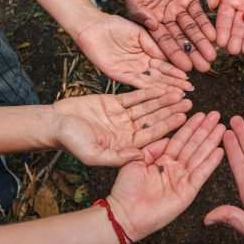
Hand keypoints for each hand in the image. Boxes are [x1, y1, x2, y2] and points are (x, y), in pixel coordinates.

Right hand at [51, 89, 192, 165]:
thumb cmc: (72, 141)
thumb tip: (140, 156)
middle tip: (190, 103)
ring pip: (147, 107)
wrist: (54, 123)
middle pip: (154, 120)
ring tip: (180, 93)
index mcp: (126, 145)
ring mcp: (121, 117)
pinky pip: (134, 96)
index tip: (184, 118)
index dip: (168, 126)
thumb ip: (118, 157)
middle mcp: (127, 131)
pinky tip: (162, 86)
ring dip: (163, 100)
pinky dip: (148, 91)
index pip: (152, 135)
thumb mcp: (94, 154)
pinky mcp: (114, 103)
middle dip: (171, 111)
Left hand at [74, 10, 192, 92]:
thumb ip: (153, 45)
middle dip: (175, 83)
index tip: (189, 76)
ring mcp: (131, 71)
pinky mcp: (120, 76)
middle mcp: (141, 65)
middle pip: (161, 76)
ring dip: (165, 89)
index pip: (165, 64)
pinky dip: (149, 89)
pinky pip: (137, 84)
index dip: (176, 71)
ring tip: (179, 94)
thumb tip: (171, 55)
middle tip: (189, 90)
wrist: (93, 27)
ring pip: (151, 82)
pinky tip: (161, 93)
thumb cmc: (115, 25)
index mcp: (147, 53)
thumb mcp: (139, 33)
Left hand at [108, 112, 225, 240]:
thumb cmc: (126, 190)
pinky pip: (201, 174)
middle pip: (193, 145)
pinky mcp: (187, 191)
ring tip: (221, 128)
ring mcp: (182, 179)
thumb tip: (167, 138)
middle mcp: (175, 168)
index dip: (190, 126)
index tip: (200, 114)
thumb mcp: (136, 161)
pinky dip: (211, 163)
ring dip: (211, 142)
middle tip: (216, 115)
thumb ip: (153, 148)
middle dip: (205, 130)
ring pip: (199, 156)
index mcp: (163, 160)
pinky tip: (219, 150)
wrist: (125, 213)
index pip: (180, 139)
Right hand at [122, 0, 216, 71]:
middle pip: (180, 39)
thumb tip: (150, 26)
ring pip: (192, 30)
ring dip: (202, 43)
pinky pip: (200, 14)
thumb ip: (137, 6)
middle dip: (192, 53)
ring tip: (212, 57)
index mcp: (148, 17)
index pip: (162, 40)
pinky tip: (214, 36)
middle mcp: (164, 17)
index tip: (184, 67)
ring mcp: (178, 8)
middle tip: (204, 68)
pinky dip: (207, 25)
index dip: (173, 53)